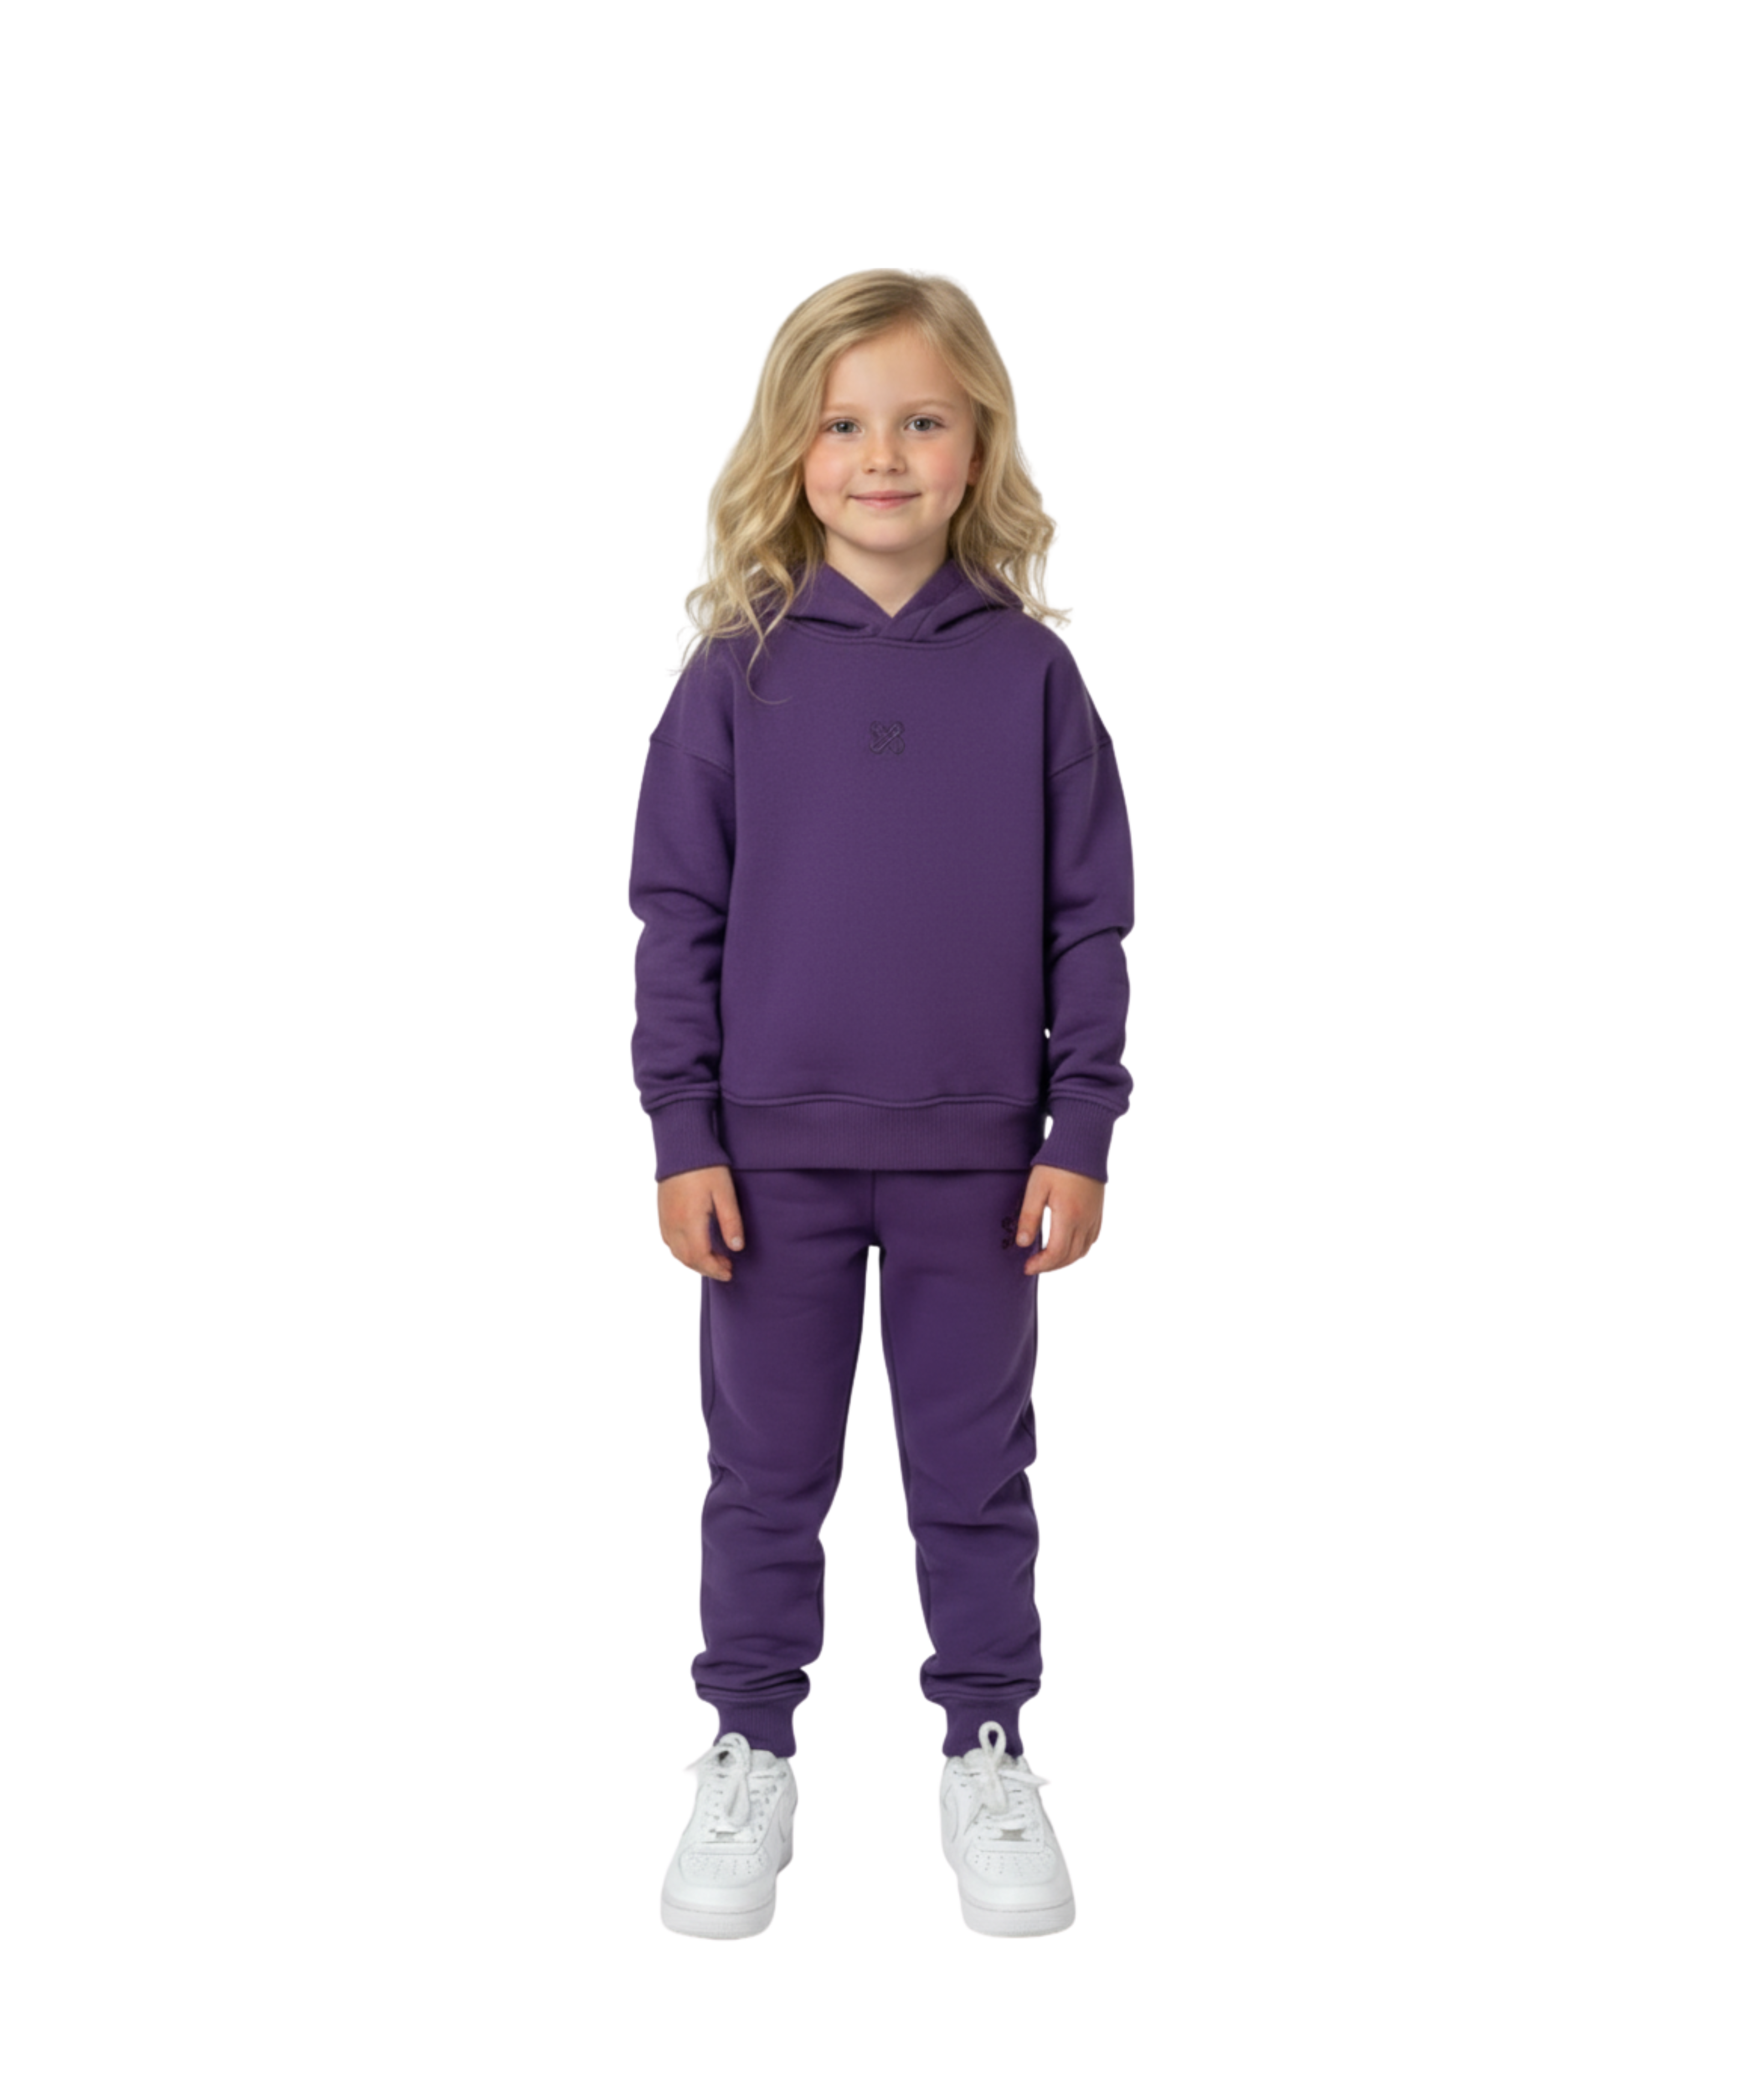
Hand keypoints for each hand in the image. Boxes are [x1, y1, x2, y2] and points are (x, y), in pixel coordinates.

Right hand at [655, 1164, 743, 1281]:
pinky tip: (691, 1248)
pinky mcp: (659, 1213)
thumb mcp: (724, 1192)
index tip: (729, 1272)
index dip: (715, 1269)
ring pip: (674, 1254)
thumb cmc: (705, 1167)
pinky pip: (666, 1242)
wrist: (680, 1146)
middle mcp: (673, 1225)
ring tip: (711, 1260)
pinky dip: (678, 1253)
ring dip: (693, 1263)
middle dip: (706, 1269)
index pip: (700, 1257)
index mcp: (690, 1221)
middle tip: (725, 1268)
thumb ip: (730, 1221)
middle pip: (686, 1260)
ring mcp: (663, 1220)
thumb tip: (736, 1247)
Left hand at [1015, 1165, 1105, 1275]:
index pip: (1056, 1253)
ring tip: (1048, 1261)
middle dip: (1051, 1267)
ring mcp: (1095, 1218)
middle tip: (1034, 1266)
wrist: (1084, 1145)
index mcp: (1068, 1216)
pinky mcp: (1100, 1213)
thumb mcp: (1036, 1187)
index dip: (1041, 1265)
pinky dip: (1080, 1252)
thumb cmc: (1056, 1164)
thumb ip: (1029, 1217)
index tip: (1027, 1267)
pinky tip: (1068, 1249)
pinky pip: (1093, 1241)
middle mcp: (1085, 1221)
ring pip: (1083, 1252)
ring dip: (1065, 1262)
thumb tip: (1023, 1244)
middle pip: (1070, 1257)